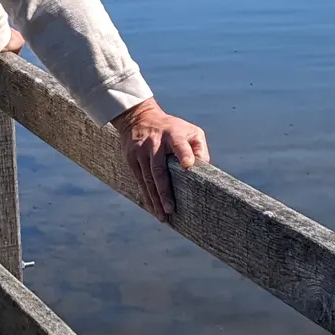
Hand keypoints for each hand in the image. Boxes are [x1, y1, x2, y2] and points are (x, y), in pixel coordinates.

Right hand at [112, 98, 208, 222]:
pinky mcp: (131, 158)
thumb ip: (199, 147)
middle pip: (159, 170)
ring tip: (162, 216)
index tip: (188, 165)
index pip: (179, 144)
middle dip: (164, 191)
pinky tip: (151, 207)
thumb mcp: (189, 130)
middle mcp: (155, 143)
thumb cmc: (172, 128)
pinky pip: (139, 180)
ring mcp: (141, 151)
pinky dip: (146, 195)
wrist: (139, 117)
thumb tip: (204, 166)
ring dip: (154, 199)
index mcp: (173, 134)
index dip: (184, 154)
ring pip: (147, 179)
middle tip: (170, 209)